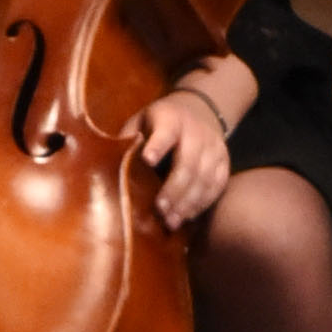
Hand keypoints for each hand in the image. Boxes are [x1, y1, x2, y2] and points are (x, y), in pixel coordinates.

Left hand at [140, 80, 234, 229]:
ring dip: (188, 202)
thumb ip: (129, 137)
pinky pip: (217, 186)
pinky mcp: (225, 162)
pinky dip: (202, 203)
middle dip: (174, 188)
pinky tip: (188, 216)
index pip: (166, 132)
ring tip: (171, 222)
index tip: (148, 160)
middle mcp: (196, 132)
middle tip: (160, 210)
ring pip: (204, 178)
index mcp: (171, 118)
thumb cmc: (160, 121)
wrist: (201, 109)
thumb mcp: (142, 120)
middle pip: (188, 163)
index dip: (157, 146)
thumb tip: (107, 162)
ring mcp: (214, 148)